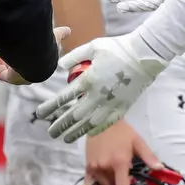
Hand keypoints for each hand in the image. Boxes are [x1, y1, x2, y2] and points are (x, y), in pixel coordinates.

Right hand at [0, 26, 70, 84]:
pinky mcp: (9, 78)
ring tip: (2, 49)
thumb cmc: (45, 49)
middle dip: (13, 57)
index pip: (33, 63)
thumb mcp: (54, 38)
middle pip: (18, 66)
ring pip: (9, 68)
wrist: (35, 60)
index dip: (27, 56)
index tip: (21, 49)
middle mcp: (29, 74)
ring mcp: (18, 77)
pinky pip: (1, 71)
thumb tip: (68, 30)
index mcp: (40, 67)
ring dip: (5, 59)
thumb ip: (59, 35)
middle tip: (8, 48)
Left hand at [35, 31, 166, 142]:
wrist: (144, 56)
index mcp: (88, 79)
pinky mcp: (123, 107)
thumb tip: (60, 66)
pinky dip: (95, 129)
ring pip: (90, 123)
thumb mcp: (93, 46)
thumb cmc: (118, 48)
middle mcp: (98, 95)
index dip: (51, 107)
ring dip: (76, 131)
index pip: (64, 97)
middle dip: (60, 125)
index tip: (40, 113)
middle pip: (75, 115)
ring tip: (65, 138)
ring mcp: (111, 103)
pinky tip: (87, 133)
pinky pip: (107, 123)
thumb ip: (74, 56)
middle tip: (50, 132)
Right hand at [84, 119, 161, 184]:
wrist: (103, 120)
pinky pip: (90, 182)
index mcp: (119, 162)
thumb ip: (149, 156)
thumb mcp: (138, 142)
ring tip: (115, 177)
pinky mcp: (88, 164)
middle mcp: (105, 167)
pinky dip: (96, 184)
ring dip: (110, 184)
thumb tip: (160, 168)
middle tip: (125, 180)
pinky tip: (102, 180)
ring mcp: (95, 166)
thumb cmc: (122, 131)